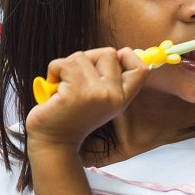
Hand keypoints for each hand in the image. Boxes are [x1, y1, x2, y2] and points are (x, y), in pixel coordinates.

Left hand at [26, 47, 148, 153]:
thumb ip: (107, 78)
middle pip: (108, 53)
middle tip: (74, 77)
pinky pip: (64, 64)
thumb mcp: (97, 99)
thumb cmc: (68, 116)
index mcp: (121, 98)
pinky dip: (54, 70)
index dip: (128, 56)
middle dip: (87, 58)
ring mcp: (97, 94)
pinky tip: (53, 87)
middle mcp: (114, 96)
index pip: (140, 69)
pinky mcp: (77, 93)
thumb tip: (119, 51)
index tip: (104, 63)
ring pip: (82, 56)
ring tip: (62, 86)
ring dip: (65, 66)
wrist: (53, 142)